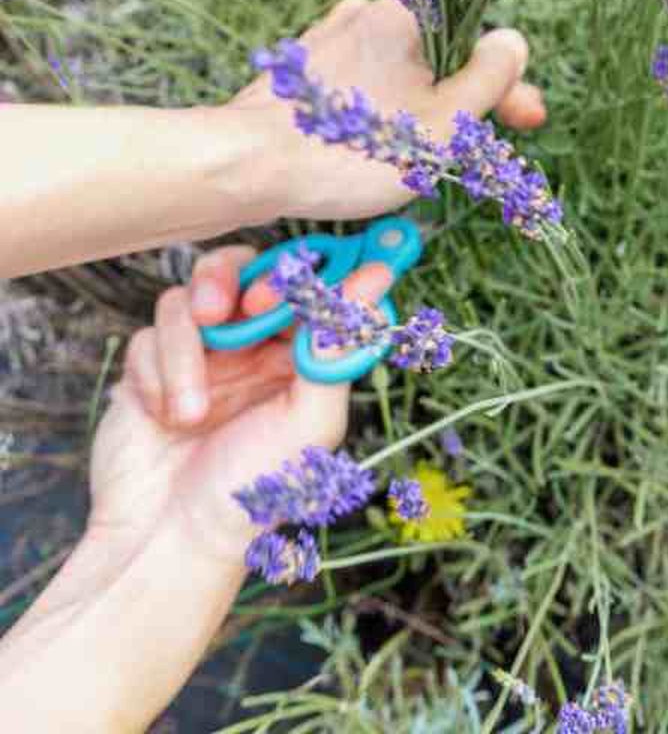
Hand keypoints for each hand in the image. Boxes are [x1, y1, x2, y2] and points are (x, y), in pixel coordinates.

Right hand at [90, 246, 389, 564]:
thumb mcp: (310, 421)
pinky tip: (169, 417)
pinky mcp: (151, 368)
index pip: (306, 283)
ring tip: (194, 409)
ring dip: (189, 347)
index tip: (301, 278)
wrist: (170, 541)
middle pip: (242, 269)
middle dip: (236, 279)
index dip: (304, 268)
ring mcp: (199, 355)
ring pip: (191, 298)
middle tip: (242, 305)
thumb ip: (337, 347)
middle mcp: (249, 347)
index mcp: (298, 354)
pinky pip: (148, 336)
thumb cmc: (253, 492)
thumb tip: (377, 282)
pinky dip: (160, 373)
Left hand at [224, 0, 545, 224]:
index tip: (526, 119)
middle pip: (437, 52)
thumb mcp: (446, 122)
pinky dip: (373, 112)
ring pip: (395, 71)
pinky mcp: (299, 68)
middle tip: (474, 149)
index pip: (479, 35)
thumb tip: (513, 40)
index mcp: (407, 11)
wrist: (246, 166)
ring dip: (415, 108)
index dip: (507, 81)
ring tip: (408, 159)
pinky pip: (357, 83)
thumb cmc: (353, 150)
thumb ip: (491, 76)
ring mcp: (328, 36)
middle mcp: (365, 10)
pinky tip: (367, 149)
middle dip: (461, 99)